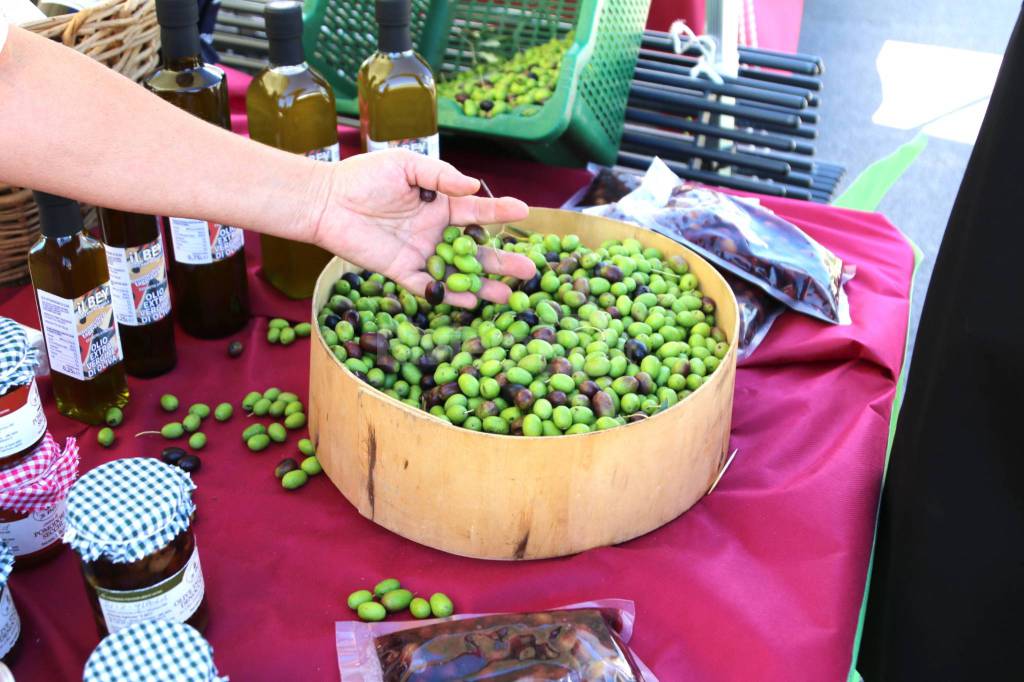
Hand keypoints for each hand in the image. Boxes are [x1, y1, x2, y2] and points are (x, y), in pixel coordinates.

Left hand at [309, 150, 535, 306]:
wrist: (326, 200)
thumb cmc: (364, 176)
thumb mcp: (406, 165)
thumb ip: (440, 176)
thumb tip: (474, 186)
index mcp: (440, 204)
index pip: (477, 210)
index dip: (500, 211)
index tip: (523, 211)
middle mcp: (435, 231)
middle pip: (476, 249)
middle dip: (502, 259)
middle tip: (529, 269)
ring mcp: (421, 253)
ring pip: (459, 273)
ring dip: (483, 285)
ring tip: (508, 295)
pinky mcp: (402, 271)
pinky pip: (430, 287)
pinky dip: (449, 296)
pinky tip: (470, 303)